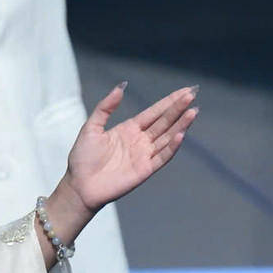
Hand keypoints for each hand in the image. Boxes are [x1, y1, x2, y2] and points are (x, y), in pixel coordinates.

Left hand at [38, 82, 197, 257]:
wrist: (79, 186)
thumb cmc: (82, 158)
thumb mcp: (91, 127)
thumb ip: (105, 107)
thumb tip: (121, 86)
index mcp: (130, 129)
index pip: (155, 112)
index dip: (169, 102)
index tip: (185, 91)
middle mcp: (140, 141)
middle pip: (164, 122)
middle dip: (178, 108)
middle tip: (193, 94)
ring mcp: (144, 155)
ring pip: (167, 137)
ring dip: (180, 124)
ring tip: (193, 111)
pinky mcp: (145, 170)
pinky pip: (162, 156)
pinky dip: (172, 146)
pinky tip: (180, 134)